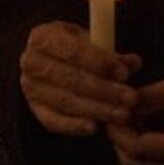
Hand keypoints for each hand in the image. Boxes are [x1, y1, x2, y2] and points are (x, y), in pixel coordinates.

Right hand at [19, 21, 140, 136]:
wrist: (49, 61)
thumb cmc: (75, 49)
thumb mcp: (91, 43)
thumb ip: (111, 54)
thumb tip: (133, 63)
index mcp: (43, 37)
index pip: (72, 50)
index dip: (99, 62)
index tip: (124, 73)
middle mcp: (31, 62)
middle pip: (70, 78)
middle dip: (104, 90)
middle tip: (131, 98)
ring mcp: (30, 87)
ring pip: (65, 101)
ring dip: (97, 109)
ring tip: (122, 114)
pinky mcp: (34, 109)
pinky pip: (53, 121)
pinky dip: (73, 125)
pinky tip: (94, 127)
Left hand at [106, 67, 163, 164]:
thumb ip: (152, 96)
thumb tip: (121, 103)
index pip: (138, 149)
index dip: (118, 131)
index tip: (112, 111)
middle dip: (119, 139)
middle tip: (116, 114)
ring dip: (126, 147)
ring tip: (128, 119)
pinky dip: (138, 152)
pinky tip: (139, 128)